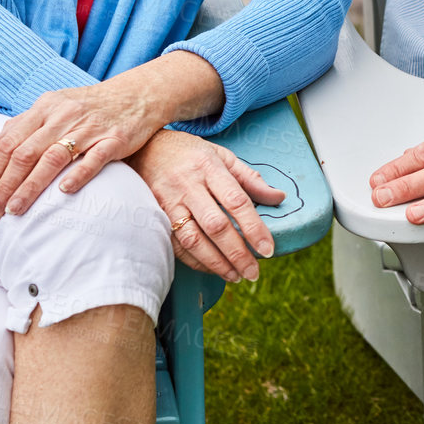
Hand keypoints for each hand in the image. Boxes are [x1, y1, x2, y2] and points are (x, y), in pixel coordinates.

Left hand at [0, 81, 168, 219]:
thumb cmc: (89, 106)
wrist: (137, 94)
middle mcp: (64, 117)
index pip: (10, 142)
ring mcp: (90, 128)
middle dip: (4, 185)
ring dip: (31, 186)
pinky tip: (64, 191)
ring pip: (54, 157)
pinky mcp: (115, 139)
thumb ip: (19, 126)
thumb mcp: (52, 107)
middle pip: (26, 153)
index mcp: (45, 108)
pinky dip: (79, 173)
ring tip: (15, 209)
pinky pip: (95, 158)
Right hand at [128, 129, 285, 281]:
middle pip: (215, 225)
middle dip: (237, 253)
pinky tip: (212, 268)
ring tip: (236, 276)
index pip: (236, 201)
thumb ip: (249, 178)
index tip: (268, 248)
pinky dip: (195, 260)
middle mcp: (188, 185)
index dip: (254, 227)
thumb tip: (279, 197)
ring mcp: (168, 202)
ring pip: (193, 239)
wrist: (144, 148)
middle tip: (254, 272)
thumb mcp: (222, 155)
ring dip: (216, 263)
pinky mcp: (153, 215)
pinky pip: (174, 244)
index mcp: (209, 167)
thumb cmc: (189, 152)